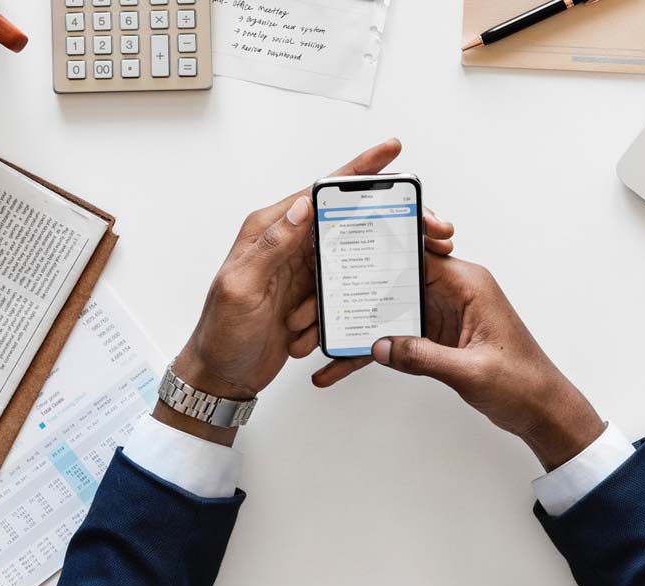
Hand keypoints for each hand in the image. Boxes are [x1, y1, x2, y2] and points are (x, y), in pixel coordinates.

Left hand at [166, 139, 455, 444]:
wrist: (221, 376)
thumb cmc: (221, 333)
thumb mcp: (241, 287)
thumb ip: (272, 245)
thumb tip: (304, 206)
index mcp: (268, 229)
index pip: (319, 192)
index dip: (357, 170)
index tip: (389, 151)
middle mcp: (287, 243)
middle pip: (344, 219)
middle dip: (380, 222)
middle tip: (423, 225)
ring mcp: (300, 270)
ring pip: (348, 258)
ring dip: (357, 276)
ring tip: (356, 291)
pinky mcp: (310, 296)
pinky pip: (341, 291)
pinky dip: (343, 306)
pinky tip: (333, 323)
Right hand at [311, 256, 602, 470]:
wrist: (543, 410)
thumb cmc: (523, 383)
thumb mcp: (470, 371)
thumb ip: (423, 356)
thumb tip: (380, 346)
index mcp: (467, 283)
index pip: (416, 253)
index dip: (377, 252)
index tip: (342, 253)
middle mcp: (452, 292)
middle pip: (392, 281)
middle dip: (352, 294)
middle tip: (313, 307)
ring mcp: (441, 314)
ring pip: (387, 311)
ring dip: (354, 327)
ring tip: (314, 340)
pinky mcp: (435, 336)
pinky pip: (395, 338)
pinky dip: (372, 351)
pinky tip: (340, 368)